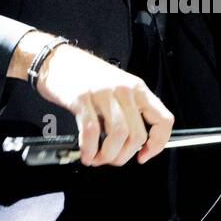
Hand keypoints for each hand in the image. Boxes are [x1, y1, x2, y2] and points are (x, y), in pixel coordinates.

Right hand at [37, 45, 173, 166]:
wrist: (57, 60)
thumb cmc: (85, 76)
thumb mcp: (117, 88)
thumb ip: (128, 111)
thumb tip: (132, 145)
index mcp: (137, 88)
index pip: (163, 120)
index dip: (157, 144)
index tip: (144, 155)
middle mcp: (124, 89)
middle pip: (137, 134)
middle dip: (124, 156)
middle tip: (112, 160)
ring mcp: (103, 93)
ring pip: (118, 135)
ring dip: (108, 155)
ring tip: (98, 159)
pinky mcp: (81, 98)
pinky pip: (91, 131)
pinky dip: (89, 149)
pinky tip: (87, 154)